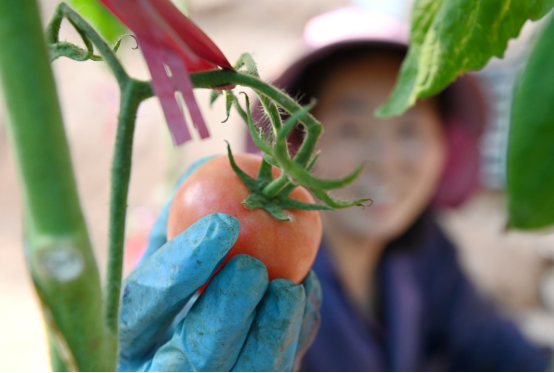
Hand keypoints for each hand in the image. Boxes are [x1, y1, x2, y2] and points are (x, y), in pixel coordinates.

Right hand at [118, 158, 321, 371]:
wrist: (212, 333)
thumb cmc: (184, 279)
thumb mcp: (170, 248)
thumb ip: (179, 215)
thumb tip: (205, 165)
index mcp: (133, 332)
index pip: (143, 306)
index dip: (180, 267)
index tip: (223, 223)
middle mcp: (164, 369)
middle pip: (192, 357)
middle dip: (227, 310)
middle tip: (254, 266)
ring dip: (272, 330)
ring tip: (290, 286)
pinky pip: (276, 369)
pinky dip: (296, 333)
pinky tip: (301, 296)